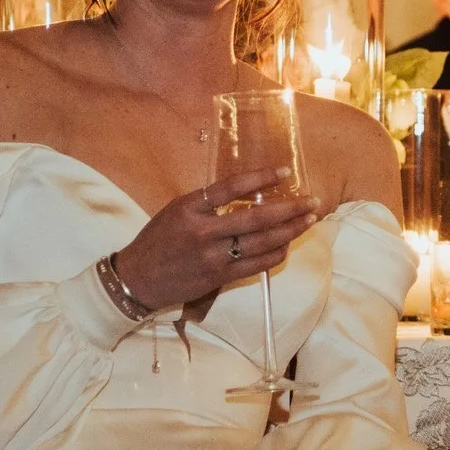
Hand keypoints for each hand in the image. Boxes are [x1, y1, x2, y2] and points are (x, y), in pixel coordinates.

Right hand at [112, 168, 318, 312]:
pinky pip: (256, 265)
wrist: (137, 279)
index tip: (284, 171)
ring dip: (290, 231)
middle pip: (256, 218)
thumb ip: (208, 203)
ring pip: (262, 243)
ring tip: (308, 221)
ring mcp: (213, 257)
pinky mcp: (219, 278)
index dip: (260, 177)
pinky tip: (287, 245)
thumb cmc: (157, 240)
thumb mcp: (176, 211)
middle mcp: (203, 232)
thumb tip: (248, 192)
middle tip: (312, 201)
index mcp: (190, 208)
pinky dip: (276, 254)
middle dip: (290, 209)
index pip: (231, 187)